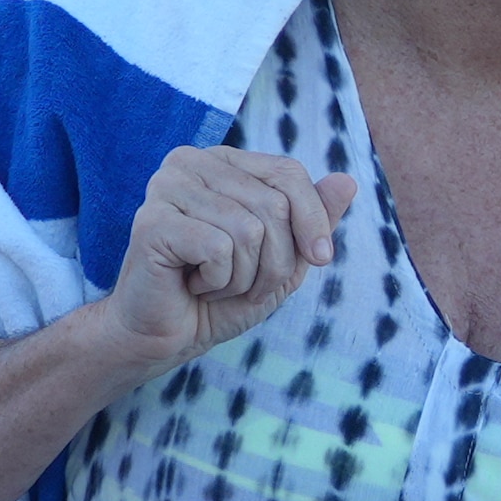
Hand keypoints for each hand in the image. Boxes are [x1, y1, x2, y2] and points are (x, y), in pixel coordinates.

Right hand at [97, 147, 352, 370]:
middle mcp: (191, 163)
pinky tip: (192, 284)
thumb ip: (311, 218)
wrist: (165, 338)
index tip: (320, 259)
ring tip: (213, 284)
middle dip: (274, 262)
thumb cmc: (219, 297)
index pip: (288, 172)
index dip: (313, 219)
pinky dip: (218, 282)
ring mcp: (167, 187)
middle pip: (273, 205)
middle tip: (244, 285)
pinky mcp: (152, 220)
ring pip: (249, 230)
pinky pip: (219, 249)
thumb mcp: (282, 259)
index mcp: (223, 162)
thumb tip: (348, 180)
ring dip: (244, 277)